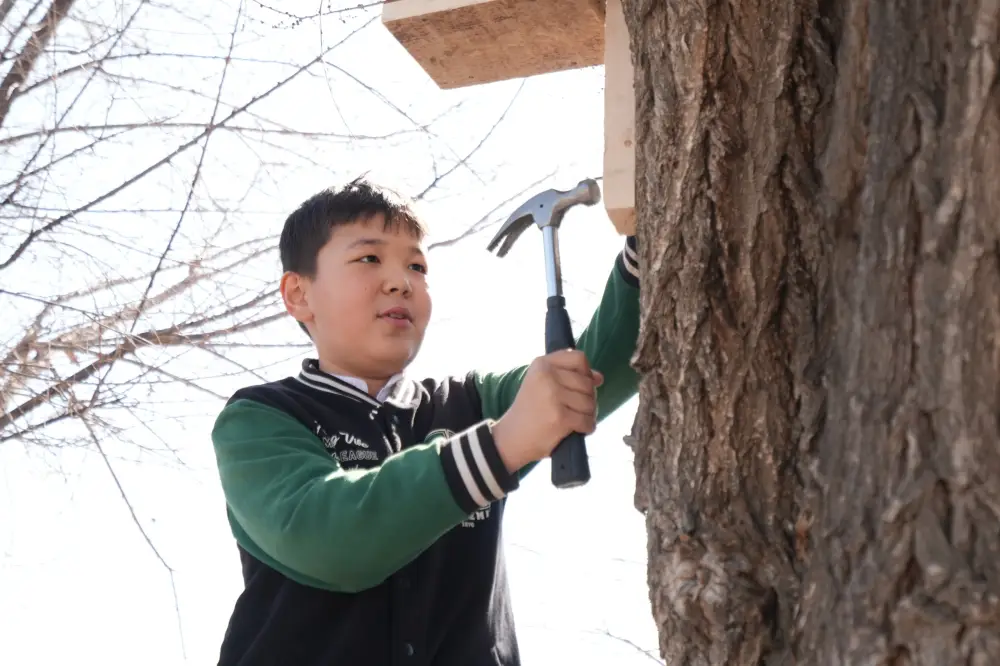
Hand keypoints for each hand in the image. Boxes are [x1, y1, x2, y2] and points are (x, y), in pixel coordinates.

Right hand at [492, 350, 602, 472]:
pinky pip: (587, 420)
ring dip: (589, 414)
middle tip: (576, 409)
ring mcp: (553, 396)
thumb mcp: (542, 384)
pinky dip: (587, 427)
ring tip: (576, 420)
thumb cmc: (531, 410)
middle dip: (588, 398)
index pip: (579, 358)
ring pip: (590, 402)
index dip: (586, 373)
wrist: (511, 437)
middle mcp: (547, 375)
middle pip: (587, 383)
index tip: (581, 386)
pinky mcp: (559, 417)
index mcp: (542, 364)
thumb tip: (599, 377)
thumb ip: (569, 376)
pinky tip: (577, 429)